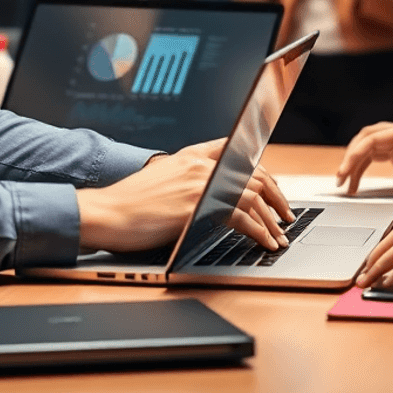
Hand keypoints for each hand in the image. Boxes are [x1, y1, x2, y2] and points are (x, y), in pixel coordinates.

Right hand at [75, 138, 293, 253]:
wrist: (107, 212)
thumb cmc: (128, 204)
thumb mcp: (160, 181)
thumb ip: (185, 181)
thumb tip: (206, 197)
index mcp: (189, 155)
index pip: (234, 149)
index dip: (259, 168)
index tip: (271, 184)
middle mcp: (199, 164)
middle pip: (252, 173)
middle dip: (275, 195)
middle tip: (285, 214)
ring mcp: (200, 183)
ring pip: (252, 196)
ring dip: (272, 219)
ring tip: (280, 236)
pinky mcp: (198, 206)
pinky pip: (241, 217)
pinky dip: (260, 231)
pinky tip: (266, 242)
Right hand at [335, 122, 392, 195]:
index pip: (374, 138)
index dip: (356, 153)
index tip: (346, 170)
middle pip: (365, 139)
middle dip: (350, 157)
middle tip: (340, 178)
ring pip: (366, 147)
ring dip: (353, 163)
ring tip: (345, 185)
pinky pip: (373, 157)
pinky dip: (362, 169)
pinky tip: (357, 184)